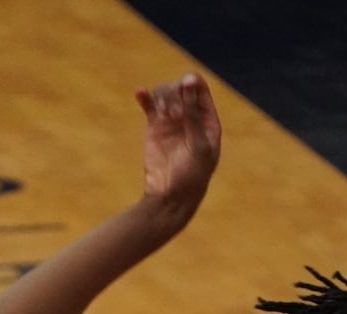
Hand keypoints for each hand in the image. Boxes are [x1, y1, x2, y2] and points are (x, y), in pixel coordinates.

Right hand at [135, 72, 220, 208]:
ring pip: (165, 93)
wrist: (170, 196)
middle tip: (173, 114)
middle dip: (175, 95)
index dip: (191, 84)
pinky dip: (144, 97)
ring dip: (162, 97)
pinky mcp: (154, 126)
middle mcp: (190, 116)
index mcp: (207, 119)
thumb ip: (193, 114)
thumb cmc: (192, 175)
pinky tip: (139, 93)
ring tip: (162, 114)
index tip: (184, 90)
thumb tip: (189, 83)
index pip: (199, 89)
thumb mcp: (198, 145)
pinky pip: (148, 105)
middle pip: (181, 87)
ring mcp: (171, 120)